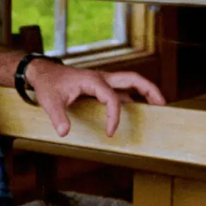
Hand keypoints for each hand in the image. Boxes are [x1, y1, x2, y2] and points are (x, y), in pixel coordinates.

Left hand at [27, 61, 165, 137]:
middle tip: (162, 105)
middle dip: (150, 90)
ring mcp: (103, 81)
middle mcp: (102, 78)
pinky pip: (122, 91)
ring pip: (130, 82)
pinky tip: (138, 110)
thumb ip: (57, 117)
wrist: (43, 73)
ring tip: (158, 107)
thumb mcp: (49, 101)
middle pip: (133, 79)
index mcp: (92, 80)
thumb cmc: (48, 84)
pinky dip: (133, 98)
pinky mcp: (101, 86)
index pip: (112, 98)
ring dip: (145, 92)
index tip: (110, 133)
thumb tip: (64, 133)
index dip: (114, 117)